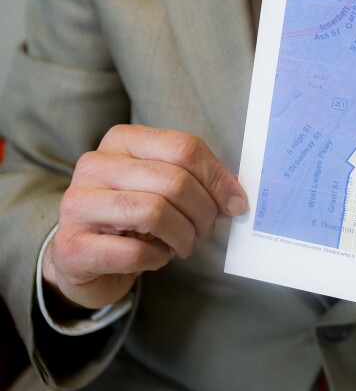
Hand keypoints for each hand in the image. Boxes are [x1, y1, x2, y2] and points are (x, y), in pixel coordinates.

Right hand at [43, 125, 246, 308]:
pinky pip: (134, 251)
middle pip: (174, 181)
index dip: (217, 178)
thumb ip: (200, 183)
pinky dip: (157, 258)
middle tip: (206, 230)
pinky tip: (156, 256)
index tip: (235, 203)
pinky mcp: (72, 245)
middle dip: (204, 212)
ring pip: (155, 212)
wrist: (84, 258)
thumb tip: (238, 194)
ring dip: (183, 236)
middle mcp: (95, 165)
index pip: (184, 147)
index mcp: (122, 141)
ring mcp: (78, 204)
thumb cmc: (133, 217)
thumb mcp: (165, 189)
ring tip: (184, 244)